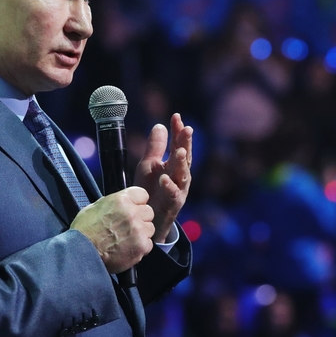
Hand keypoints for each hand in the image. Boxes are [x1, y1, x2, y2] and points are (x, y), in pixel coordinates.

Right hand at [71, 186, 154, 272]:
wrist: (82, 253)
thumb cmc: (84, 232)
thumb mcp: (94, 208)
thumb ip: (112, 203)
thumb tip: (120, 203)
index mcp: (121, 200)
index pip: (142, 194)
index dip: (138, 203)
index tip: (134, 209)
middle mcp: (132, 212)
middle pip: (149, 212)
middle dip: (141, 219)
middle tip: (129, 227)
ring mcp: (138, 229)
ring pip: (150, 228)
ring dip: (142, 234)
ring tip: (127, 240)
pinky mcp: (141, 246)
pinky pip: (149, 244)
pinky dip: (141, 248)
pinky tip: (128, 249)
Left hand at [134, 113, 192, 242]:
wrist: (148, 220)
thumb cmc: (150, 190)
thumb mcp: (149, 166)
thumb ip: (155, 147)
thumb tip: (159, 125)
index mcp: (174, 165)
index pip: (177, 144)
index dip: (178, 131)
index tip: (176, 116)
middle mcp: (180, 176)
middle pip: (185, 157)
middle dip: (186, 143)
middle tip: (187, 129)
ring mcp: (179, 190)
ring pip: (183, 175)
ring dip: (182, 163)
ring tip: (181, 151)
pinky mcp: (173, 205)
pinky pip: (173, 195)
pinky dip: (170, 186)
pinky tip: (164, 178)